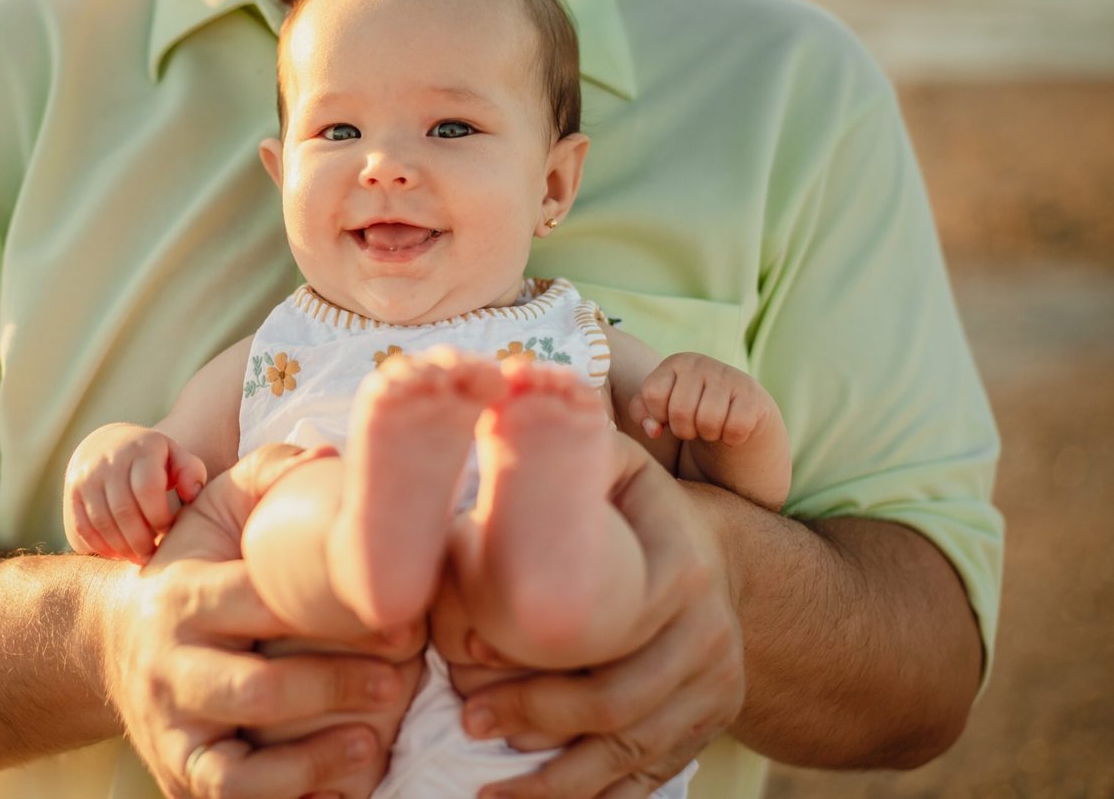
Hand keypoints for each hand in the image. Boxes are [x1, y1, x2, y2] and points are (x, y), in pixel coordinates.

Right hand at [65, 423, 207, 562]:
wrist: (107, 445)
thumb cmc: (153, 459)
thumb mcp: (175, 456)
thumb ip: (190, 472)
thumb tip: (192, 494)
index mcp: (140, 449)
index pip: (147, 489)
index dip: (159, 516)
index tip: (169, 531)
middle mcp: (109, 460)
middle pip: (123, 510)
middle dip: (141, 540)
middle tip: (153, 554)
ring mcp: (86, 476)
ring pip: (102, 522)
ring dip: (122, 547)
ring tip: (139, 557)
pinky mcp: (72, 493)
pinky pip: (82, 527)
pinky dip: (100, 546)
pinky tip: (118, 554)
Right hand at [104, 444, 410, 798]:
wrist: (110, 639)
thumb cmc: (190, 567)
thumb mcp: (214, 509)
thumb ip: (268, 474)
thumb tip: (329, 455)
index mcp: (183, 594)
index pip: (255, 603)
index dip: (327, 611)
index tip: (395, 613)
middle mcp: (169, 665)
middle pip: (255, 689)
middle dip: (332, 687)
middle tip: (398, 677)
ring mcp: (172, 726)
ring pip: (238, 763)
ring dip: (310, 759)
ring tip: (371, 743)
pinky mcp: (179, 771)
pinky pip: (231, 795)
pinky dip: (286, 794)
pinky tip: (338, 783)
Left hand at [461, 451, 743, 797]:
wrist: (715, 551)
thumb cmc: (634, 505)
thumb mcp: (610, 465)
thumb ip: (561, 451)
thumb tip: (489, 420)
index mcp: (682, 566)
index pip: (606, 634)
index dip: (532, 662)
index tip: (466, 668)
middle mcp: (709, 631)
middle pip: (616, 704)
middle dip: (533, 721)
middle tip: (466, 721)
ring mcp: (716, 684)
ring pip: (632, 752)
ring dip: (555, 779)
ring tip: (487, 786)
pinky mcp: (710, 721)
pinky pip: (652, 776)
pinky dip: (595, 798)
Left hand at [629, 352, 776, 446]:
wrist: (740, 411)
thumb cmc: (691, 410)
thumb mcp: (661, 407)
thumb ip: (642, 413)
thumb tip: (654, 430)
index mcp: (675, 362)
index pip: (653, 394)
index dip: (659, 415)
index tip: (669, 416)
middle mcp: (701, 363)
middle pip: (681, 411)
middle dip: (684, 430)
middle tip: (693, 427)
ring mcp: (730, 376)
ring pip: (708, 421)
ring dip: (708, 435)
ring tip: (711, 427)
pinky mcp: (753, 395)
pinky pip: (735, 428)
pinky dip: (731, 438)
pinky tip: (731, 429)